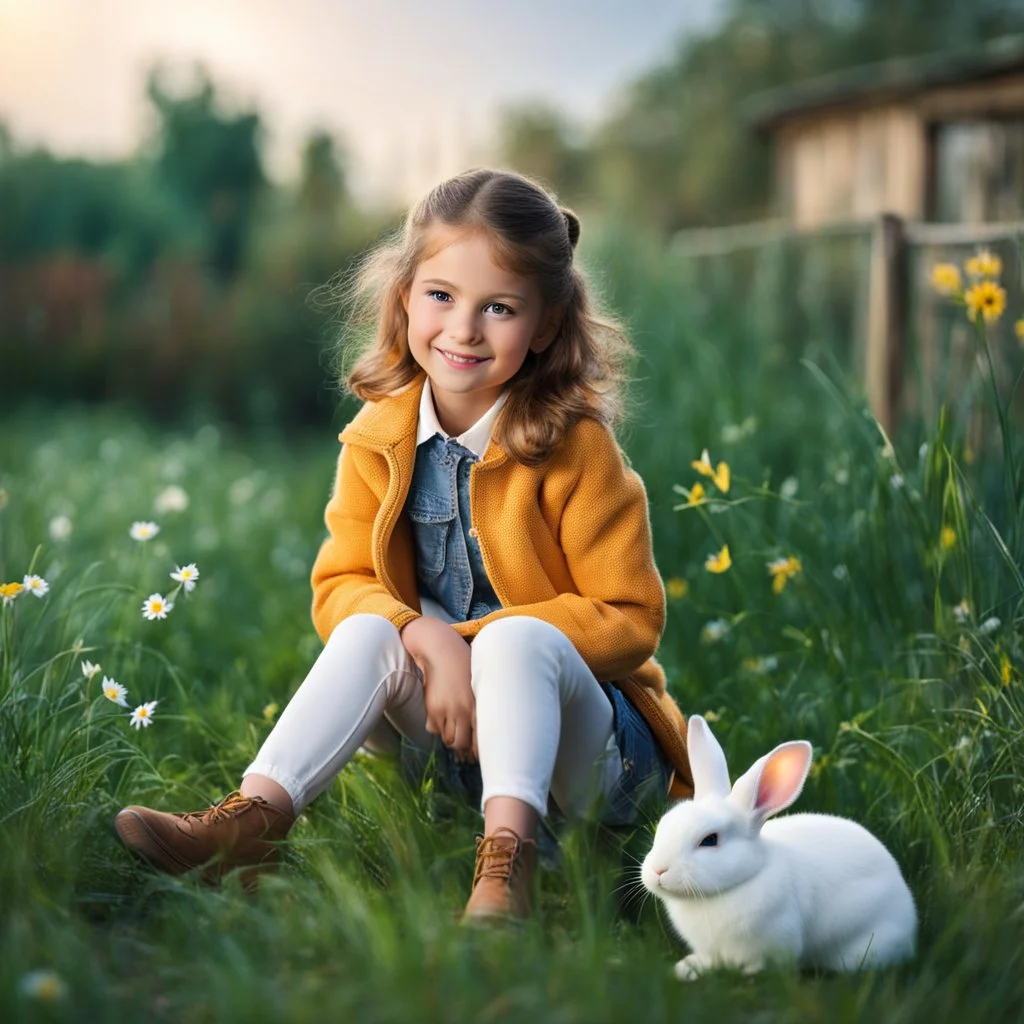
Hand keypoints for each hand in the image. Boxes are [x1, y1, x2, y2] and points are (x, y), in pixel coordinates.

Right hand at [400, 616, 476, 761]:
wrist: (442, 652)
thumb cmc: (465, 667)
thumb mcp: (479, 687)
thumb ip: (480, 709)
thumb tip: (481, 735)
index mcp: (479, 706)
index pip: (480, 740)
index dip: (477, 751)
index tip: (477, 754)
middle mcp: (464, 711)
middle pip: (462, 744)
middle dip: (462, 748)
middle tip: (464, 746)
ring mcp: (447, 711)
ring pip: (447, 739)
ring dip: (450, 738)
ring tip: (453, 731)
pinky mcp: (432, 709)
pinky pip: (433, 729)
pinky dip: (437, 728)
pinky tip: (442, 719)